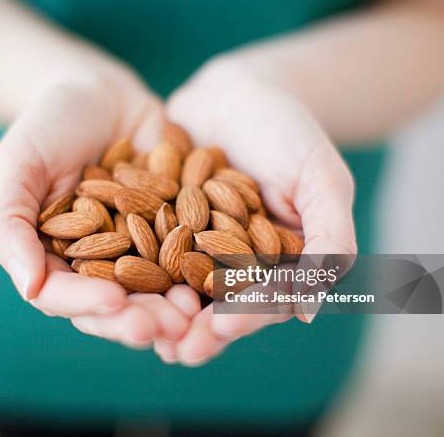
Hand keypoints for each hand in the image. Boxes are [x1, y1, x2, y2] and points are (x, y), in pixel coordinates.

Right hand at [0, 70, 195, 346]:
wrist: (101, 94)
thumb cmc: (47, 126)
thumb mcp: (17, 166)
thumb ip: (9, 224)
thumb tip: (28, 288)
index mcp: (54, 260)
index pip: (65, 296)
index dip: (87, 304)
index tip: (113, 302)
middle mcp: (100, 264)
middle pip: (118, 304)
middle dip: (141, 319)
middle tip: (168, 326)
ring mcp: (142, 249)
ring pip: (158, 289)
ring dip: (178, 305)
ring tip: (197, 312)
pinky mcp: (178, 229)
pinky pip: (194, 253)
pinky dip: (208, 268)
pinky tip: (226, 275)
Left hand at [153, 57, 356, 365]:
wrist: (238, 93)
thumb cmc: (291, 131)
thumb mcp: (319, 179)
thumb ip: (329, 238)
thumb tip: (310, 311)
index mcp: (278, 262)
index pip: (265, 301)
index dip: (246, 318)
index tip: (223, 329)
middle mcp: (235, 262)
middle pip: (218, 305)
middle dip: (198, 329)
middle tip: (176, 349)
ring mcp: (196, 246)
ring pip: (179, 287)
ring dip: (162, 311)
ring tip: (141, 331)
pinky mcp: (162, 226)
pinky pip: (146, 252)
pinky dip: (133, 269)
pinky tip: (114, 286)